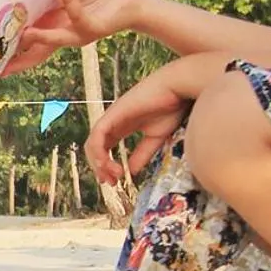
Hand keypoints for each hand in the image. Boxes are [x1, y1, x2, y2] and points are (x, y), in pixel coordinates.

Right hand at [6, 0, 141, 74]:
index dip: (11, 52)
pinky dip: (69, 0)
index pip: (28, 44)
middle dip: (19, 61)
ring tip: (22, 34)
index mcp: (53, 29)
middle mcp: (62, 36)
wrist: (128, 3)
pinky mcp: (92, 27)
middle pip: (37, 53)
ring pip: (54, 40)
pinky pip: (78, 15)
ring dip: (39, 37)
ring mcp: (77, 34)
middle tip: (0, 70)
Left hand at [84, 69, 189, 185]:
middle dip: (99, 168)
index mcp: (122, 127)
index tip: (113, 181)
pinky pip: (97, 134)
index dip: (104, 166)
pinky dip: (98, 151)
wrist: (178, 88)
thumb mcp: (155, 138)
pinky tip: (107, 163)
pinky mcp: (114, 113)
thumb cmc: (171, 107)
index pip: (103, 148)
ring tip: (113, 175)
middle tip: (111, 182)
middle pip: (94, 148)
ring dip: (99, 163)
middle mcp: (113, 122)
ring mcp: (112, 117)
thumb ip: (142, 154)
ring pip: (92, 143)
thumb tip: (132, 172)